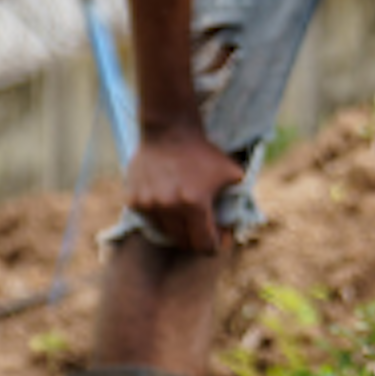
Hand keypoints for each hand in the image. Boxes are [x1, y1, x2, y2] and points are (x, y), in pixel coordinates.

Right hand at [124, 121, 246, 253]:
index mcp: (194, 204)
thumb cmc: (202, 151)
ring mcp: (148, 205)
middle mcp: (169, 208)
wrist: (169, 129)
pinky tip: (167, 201)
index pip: (204, 245)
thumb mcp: (231, 171)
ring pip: (165, 233)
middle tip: (204, 225)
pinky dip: (159, 216)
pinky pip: (149, 220)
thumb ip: (239, 196)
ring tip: (185, 212)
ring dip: (177, 228)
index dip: (216, 244)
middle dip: (197, 237)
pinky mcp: (133, 200)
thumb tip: (241, 218)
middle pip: (184, 242)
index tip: (221, 235)